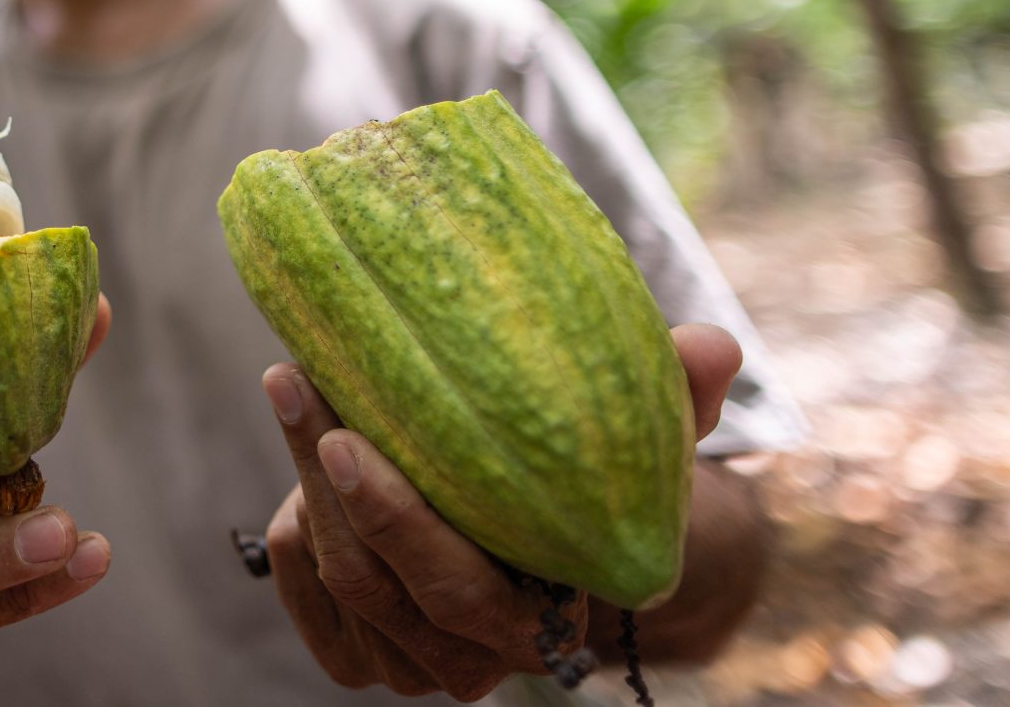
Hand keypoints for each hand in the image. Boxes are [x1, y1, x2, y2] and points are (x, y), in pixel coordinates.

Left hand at [259, 323, 743, 700]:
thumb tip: (714, 346)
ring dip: (303, 475)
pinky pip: (297, 578)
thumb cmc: (585, 483)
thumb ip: (677, 398)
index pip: (453, 588)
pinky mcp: (350, 653)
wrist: (538, 545)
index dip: (396, 519)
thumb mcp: (637, 442)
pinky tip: (307, 445)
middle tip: (295, 378)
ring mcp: (405, 664)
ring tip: (297, 381)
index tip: (346, 435)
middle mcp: (471, 660)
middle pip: (370, 579)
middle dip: (324, 478)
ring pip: (328, 570)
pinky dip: (296, 509)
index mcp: (543, 625)